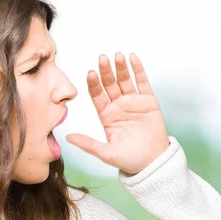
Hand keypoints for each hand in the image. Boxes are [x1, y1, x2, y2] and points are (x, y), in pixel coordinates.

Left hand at [65, 52, 168, 174]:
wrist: (153, 162)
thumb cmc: (129, 160)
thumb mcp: (106, 153)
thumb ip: (88, 144)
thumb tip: (68, 137)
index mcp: (106, 116)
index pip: (97, 95)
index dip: (94, 84)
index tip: (90, 73)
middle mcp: (118, 106)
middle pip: (110, 84)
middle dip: (105, 71)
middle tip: (101, 58)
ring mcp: (133, 102)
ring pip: (125, 80)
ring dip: (120, 67)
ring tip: (117, 56)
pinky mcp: (149, 101)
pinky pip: (142, 82)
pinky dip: (138, 69)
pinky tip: (132, 58)